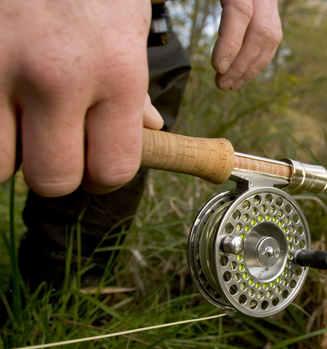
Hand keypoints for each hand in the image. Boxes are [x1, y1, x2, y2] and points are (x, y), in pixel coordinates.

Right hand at [0, 0, 150, 196]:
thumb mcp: (127, 28)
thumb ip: (134, 89)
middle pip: (54, 179)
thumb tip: (148, 130)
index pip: (112, 168)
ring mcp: (2, 65)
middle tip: (60, 147)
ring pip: (1, 163)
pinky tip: (5, 102)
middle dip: (60, 172)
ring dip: (16, 151)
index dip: (105, 175)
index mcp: (117, 71)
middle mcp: (59, 75)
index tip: (98, 165)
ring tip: (27, 120)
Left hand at [212, 0, 282, 90]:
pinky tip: (245, 73)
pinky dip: (259, 59)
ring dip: (251, 67)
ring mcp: (271, 1)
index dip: (231, 42)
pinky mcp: (272, 9)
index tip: (219, 68)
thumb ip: (215, 9)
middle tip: (223, 83)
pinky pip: (273, 36)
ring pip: (270, 37)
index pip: (241, 12)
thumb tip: (209, 43)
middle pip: (260, 30)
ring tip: (232, 84)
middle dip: (241, 63)